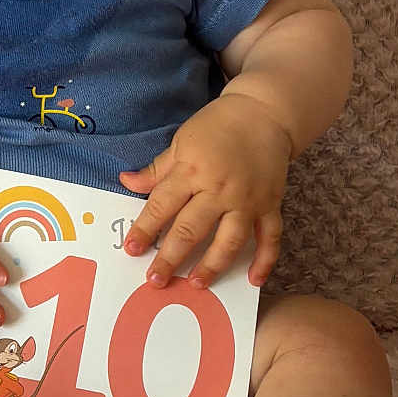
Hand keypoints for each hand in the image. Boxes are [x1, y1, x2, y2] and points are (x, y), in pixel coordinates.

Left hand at [118, 95, 290, 287]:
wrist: (264, 112)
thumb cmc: (218, 125)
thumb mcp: (181, 141)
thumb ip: (157, 169)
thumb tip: (126, 181)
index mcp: (192, 171)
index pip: (162, 206)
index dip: (145, 229)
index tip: (131, 249)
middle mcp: (219, 189)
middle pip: (191, 229)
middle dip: (171, 257)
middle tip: (155, 280)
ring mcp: (247, 199)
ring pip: (229, 240)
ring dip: (212, 265)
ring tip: (196, 284)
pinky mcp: (271, 204)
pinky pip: (270, 237)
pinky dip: (265, 260)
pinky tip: (254, 280)